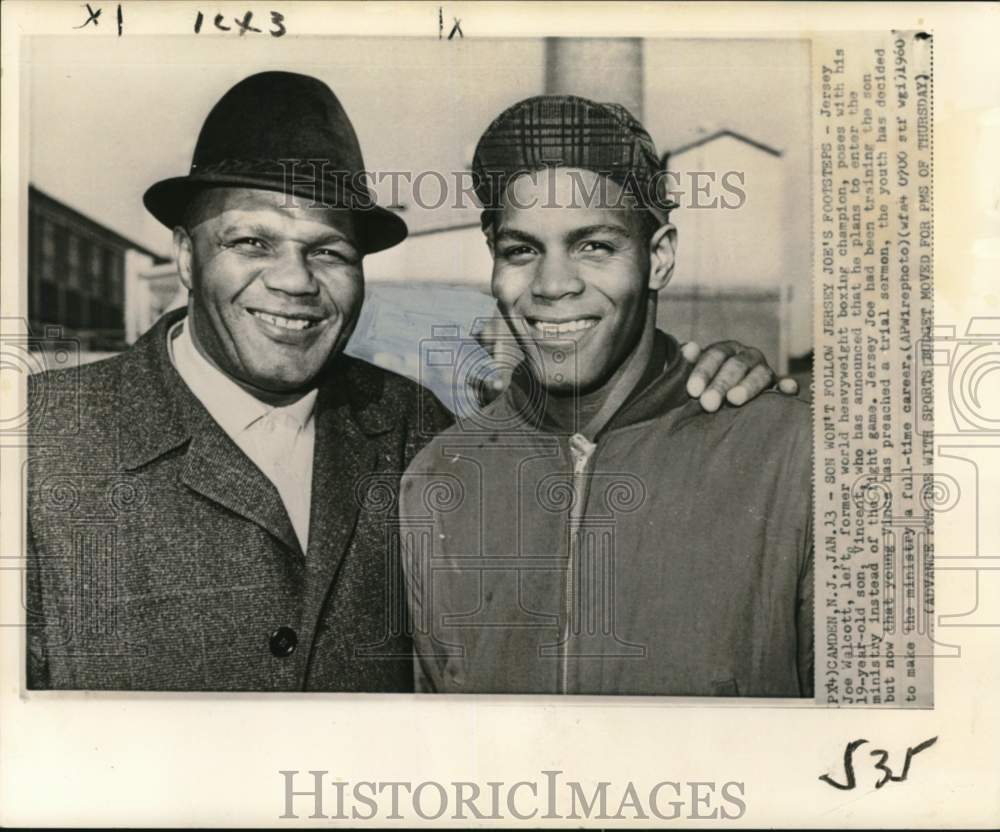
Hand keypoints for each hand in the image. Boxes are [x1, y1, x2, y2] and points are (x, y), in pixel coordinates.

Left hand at [681, 340, 798, 411]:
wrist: (722, 396)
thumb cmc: (702, 386)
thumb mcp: (692, 373)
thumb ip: (687, 362)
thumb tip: (689, 348)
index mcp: (726, 350)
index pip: (716, 355)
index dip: (704, 371)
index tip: (693, 390)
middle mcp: (747, 356)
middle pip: (736, 365)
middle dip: (721, 384)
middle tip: (708, 403)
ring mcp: (763, 370)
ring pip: (760, 374)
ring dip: (747, 386)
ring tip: (733, 400)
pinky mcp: (776, 386)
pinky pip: (783, 384)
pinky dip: (787, 385)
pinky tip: (788, 390)